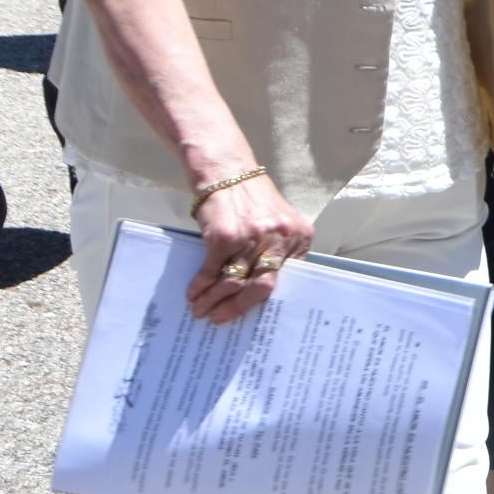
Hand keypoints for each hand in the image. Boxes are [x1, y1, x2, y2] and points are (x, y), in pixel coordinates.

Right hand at [186, 170, 315, 324]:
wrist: (228, 172)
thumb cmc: (252, 201)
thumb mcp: (278, 223)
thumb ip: (278, 253)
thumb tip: (259, 295)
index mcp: (299, 237)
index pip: (288, 281)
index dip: (267, 304)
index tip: (253, 321)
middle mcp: (280, 238)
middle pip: (262, 287)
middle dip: (238, 308)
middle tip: (220, 319)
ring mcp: (253, 238)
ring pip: (234, 282)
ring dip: (214, 301)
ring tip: (201, 311)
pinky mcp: (225, 236)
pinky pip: (212, 271)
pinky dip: (201, 286)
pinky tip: (194, 294)